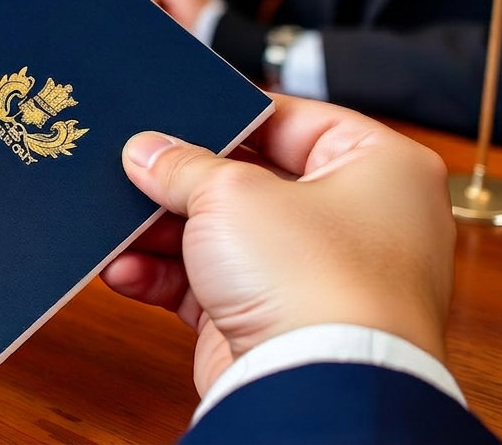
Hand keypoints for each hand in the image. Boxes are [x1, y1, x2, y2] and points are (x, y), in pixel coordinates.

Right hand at [102, 95, 453, 393]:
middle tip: (140, 166)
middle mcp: (359, 222)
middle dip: (187, 181)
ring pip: (228, 238)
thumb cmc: (318, 281)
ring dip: (167, 232)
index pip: (298, 120)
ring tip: (119, 220)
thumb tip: (148, 152)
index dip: (233, 115)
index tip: (181, 115)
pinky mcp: (279, 323)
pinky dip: (169, 279)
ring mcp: (319, 277)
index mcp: (382, 168)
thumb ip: (183, 166)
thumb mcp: (232, 193)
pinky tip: (126, 268)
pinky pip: (214, 288)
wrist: (318, 386)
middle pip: (254, 181)